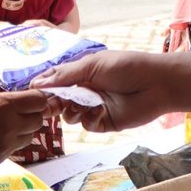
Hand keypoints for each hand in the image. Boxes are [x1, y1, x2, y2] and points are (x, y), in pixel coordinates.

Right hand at [0, 85, 55, 167]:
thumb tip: (11, 100)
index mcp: (5, 107)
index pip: (39, 101)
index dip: (38, 97)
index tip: (30, 96)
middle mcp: (10, 128)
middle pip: (39, 120)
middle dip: (33, 113)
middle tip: (20, 109)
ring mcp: (6, 146)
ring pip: (30, 136)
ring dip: (24, 128)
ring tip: (7, 123)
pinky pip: (15, 147)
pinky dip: (11, 140)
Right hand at [29, 50, 163, 132]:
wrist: (156, 84)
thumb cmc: (126, 67)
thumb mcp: (93, 65)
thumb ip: (65, 75)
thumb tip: (37, 82)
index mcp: (82, 73)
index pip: (56, 81)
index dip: (44, 87)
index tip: (34, 93)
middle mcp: (86, 91)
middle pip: (60, 101)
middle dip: (54, 103)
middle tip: (51, 106)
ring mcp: (95, 107)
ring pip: (71, 116)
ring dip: (72, 112)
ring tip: (81, 106)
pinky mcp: (105, 122)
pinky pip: (87, 125)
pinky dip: (89, 119)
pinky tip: (99, 111)